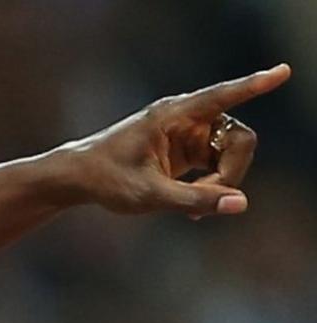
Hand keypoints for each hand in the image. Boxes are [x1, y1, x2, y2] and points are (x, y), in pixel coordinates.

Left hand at [59, 64, 289, 217]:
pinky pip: (218, 165)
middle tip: (206, 203)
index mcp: (174, 115)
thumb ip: (195, 199)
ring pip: (231, 154)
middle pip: (239, 138)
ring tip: (190, 211)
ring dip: (221, 182)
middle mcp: (186, 118)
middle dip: (232, 172)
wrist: (77, 179)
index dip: (256, 86)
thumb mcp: (149, 195)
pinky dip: (212, 187)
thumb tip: (240, 204)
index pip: (224, 96)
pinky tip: (191, 211)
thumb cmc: (106, 180)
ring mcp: (189, 133)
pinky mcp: (187, 149)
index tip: (283, 72)